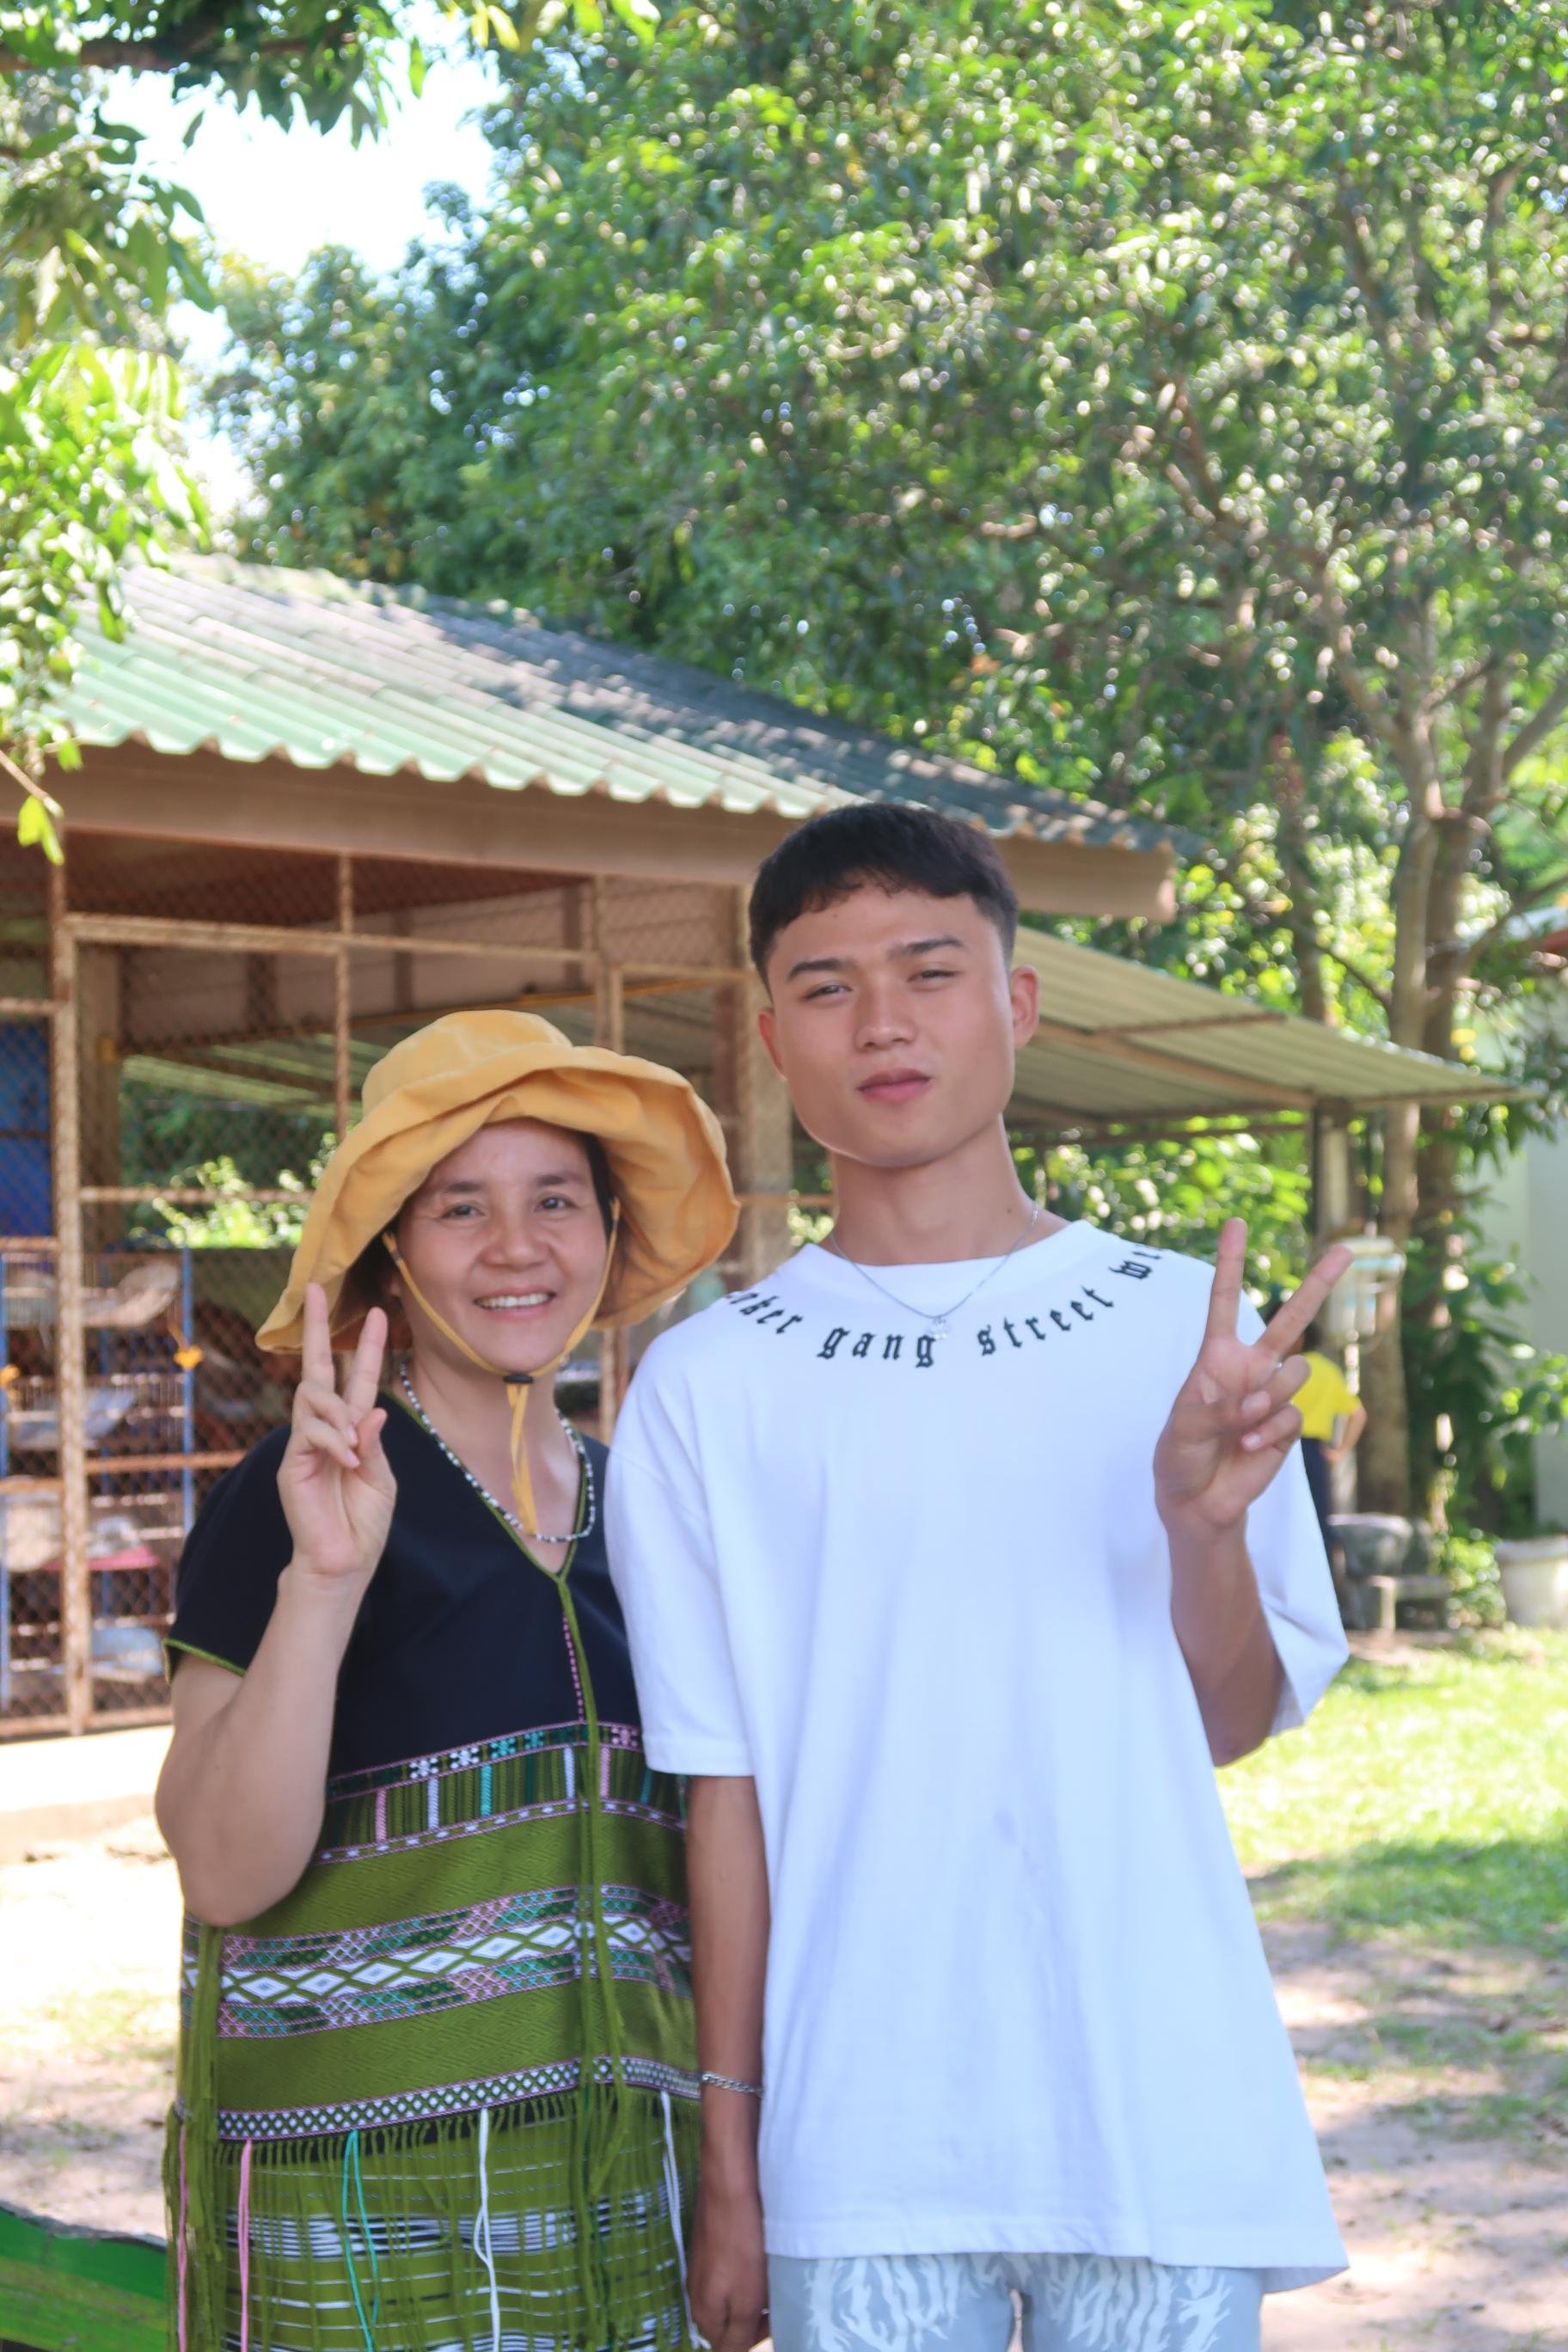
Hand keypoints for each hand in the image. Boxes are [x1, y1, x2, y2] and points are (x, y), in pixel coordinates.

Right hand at [276, 1285, 394, 1587]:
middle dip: (318, 1328)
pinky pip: (308, 1433)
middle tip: (315, 1290)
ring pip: (311, 1397)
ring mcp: (304, 1444)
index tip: (376, 1311)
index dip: (368, 1346)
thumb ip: (373, 1443)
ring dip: (336, 1413)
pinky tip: (346, 1461)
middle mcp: (324, 1429)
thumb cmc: (364, 1522)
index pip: (357, 1378)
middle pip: (317, 1369)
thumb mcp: (381, 1477)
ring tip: (352, 1445)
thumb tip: (369, 1408)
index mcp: (351, 1429)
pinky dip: (331, 1441)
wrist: (343, 1561)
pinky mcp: (290, 1463)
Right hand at [689, 2175, 767, 2351]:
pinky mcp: (708, 2244)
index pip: (726, 2347)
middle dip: (752, 2317)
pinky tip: (758, 2256)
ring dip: (750, 2293)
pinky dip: (744, 2272)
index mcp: (703, 2313)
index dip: (754, 2337)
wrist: (729, 2187)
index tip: (776, 2318)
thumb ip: (740, 2335)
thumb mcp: (746, 2300)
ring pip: (728, 2295)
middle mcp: (696, 2293)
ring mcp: (700, 2267)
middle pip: (726, 2321)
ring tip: (770, 2277)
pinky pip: (727, 2272)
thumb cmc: (742, 2246)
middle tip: (775, 2299)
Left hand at [1154, 1219, 1350, 1538]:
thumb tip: (1258, 1401)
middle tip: (1347, 1249)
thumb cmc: (1179, 1457)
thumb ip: (1217, 1408)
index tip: (1235, 1223)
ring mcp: (1273, 1395)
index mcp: (1217, 1357)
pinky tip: (1248, 1446)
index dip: (1230, 1262)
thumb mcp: (1182, 1428)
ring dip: (1269, 1397)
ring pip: (1296, 1372)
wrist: (1198, 1501)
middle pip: (1291, 1319)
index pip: (1224, 1301)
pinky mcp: (1289, 1426)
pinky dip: (1268, 1430)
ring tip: (1242, 1424)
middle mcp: (1251, 1368)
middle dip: (1319, 1284)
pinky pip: (1292, 1415)